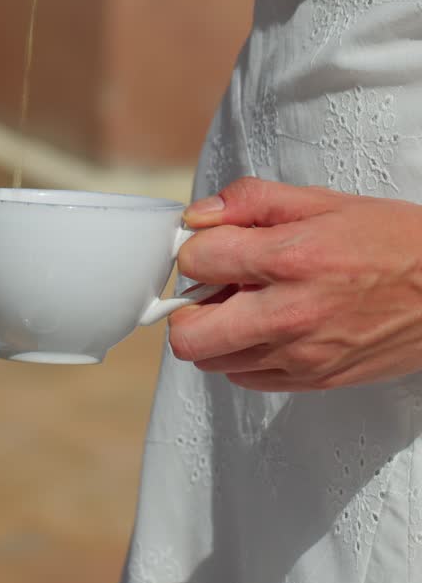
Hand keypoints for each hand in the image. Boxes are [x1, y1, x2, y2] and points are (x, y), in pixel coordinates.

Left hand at [169, 176, 421, 391]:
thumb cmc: (393, 241)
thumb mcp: (322, 201)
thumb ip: (252, 201)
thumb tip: (201, 215)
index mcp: (291, 259)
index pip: (196, 261)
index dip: (195, 247)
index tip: (210, 243)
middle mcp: (290, 315)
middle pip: (189, 334)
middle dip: (190, 304)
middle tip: (215, 283)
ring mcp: (301, 356)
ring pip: (212, 361)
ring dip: (217, 330)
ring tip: (247, 302)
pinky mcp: (314, 381)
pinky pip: (246, 378)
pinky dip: (244, 353)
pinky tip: (268, 326)